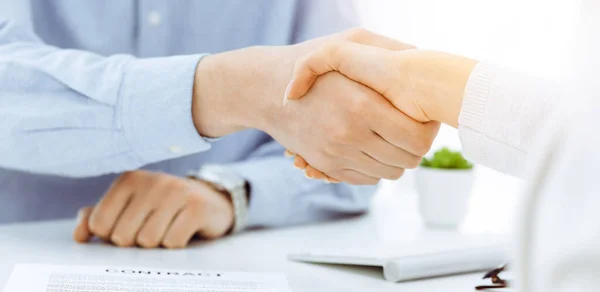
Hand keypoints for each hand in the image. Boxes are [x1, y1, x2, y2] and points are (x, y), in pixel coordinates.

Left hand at [73, 170, 233, 248]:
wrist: (210, 201)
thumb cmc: (163, 208)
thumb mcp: (130, 207)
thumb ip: (99, 217)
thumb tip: (80, 235)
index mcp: (129, 179)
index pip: (99, 223)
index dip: (111, 236)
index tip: (128, 227)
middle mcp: (152, 181)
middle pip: (123, 236)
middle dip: (136, 241)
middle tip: (151, 229)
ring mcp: (176, 192)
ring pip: (148, 241)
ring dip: (157, 243)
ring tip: (167, 228)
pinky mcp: (197, 207)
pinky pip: (172, 242)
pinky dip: (176, 244)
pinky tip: (183, 230)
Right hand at [282, 31, 476, 181]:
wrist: (267, 90)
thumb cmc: (312, 62)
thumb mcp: (349, 44)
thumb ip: (389, 51)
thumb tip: (425, 65)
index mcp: (362, 106)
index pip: (418, 138)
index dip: (428, 131)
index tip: (424, 118)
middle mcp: (350, 135)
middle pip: (408, 160)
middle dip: (416, 146)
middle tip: (413, 129)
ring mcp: (336, 154)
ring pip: (389, 172)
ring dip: (398, 158)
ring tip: (393, 137)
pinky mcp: (327, 165)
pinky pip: (367, 178)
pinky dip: (376, 167)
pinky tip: (374, 147)